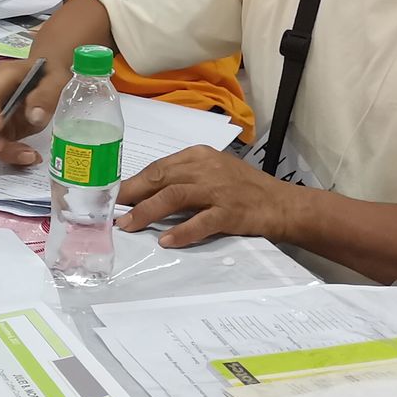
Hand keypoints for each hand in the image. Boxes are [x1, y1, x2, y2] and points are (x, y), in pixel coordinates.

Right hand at [0, 59, 67, 166]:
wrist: (49, 77)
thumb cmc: (51, 72)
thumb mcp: (57, 79)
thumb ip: (46, 95)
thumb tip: (34, 116)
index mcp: (2, 77)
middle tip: (11, 151)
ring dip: (1, 152)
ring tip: (28, 157)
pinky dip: (9, 155)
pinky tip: (29, 157)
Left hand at [114, 146, 307, 248]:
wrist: (283, 204)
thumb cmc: (244, 189)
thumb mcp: (213, 172)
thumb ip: (184, 178)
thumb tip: (144, 194)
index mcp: (199, 155)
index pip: (158, 167)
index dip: (133, 182)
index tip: (114, 196)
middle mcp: (206, 168)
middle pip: (161, 178)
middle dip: (132, 195)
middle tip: (113, 212)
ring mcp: (219, 190)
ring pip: (174, 196)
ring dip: (147, 212)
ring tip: (129, 225)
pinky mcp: (230, 212)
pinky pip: (201, 222)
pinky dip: (182, 231)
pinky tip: (166, 240)